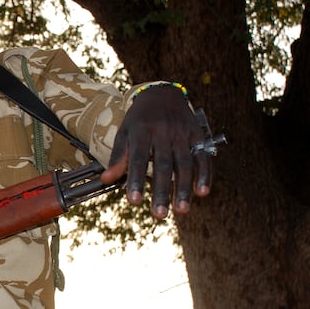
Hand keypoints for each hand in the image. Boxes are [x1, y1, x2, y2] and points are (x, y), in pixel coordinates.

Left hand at [101, 84, 212, 218]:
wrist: (163, 93)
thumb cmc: (140, 119)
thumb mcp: (124, 132)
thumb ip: (118, 157)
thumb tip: (106, 180)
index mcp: (142, 131)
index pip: (138, 159)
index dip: (136, 180)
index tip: (134, 201)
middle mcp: (163, 132)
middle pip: (163, 165)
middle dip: (162, 191)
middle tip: (159, 215)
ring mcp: (182, 134)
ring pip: (184, 163)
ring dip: (183, 188)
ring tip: (182, 210)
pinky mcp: (198, 135)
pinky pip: (203, 157)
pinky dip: (204, 175)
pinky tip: (202, 192)